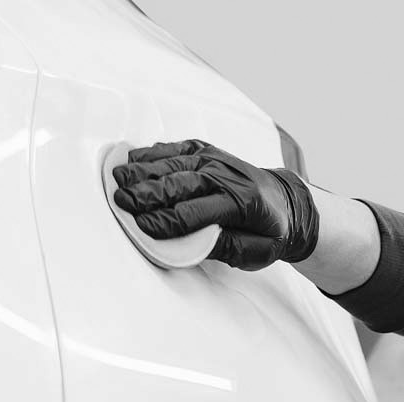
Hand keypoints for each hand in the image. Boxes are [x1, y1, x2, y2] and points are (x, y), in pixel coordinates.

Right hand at [110, 139, 319, 270]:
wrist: (287, 201)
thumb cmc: (269, 231)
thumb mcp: (257, 251)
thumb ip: (227, 247)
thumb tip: (193, 244)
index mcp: (242, 203)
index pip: (195, 213)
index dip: (166, 221)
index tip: (142, 227)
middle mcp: (226, 175)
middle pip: (179, 184)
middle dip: (147, 194)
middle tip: (120, 202)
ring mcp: (215, 159)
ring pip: (173, 163)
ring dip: (143, 172)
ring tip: (117, 180)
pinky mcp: (206, 150)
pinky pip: (176, 148)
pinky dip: (153, 153)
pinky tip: (132, 159)